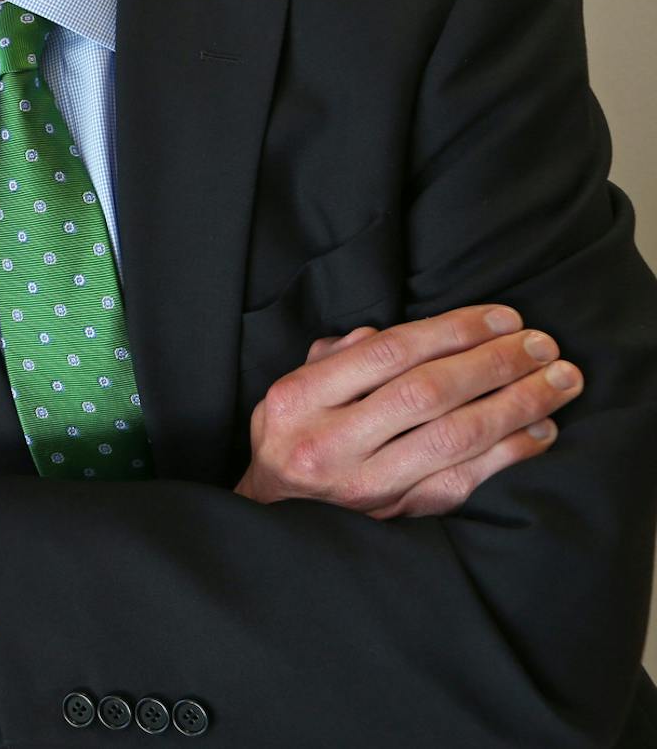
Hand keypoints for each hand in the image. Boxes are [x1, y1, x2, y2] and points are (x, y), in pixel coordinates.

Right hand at [234, 302, 583, 517]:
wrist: (273, 515)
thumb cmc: (291, 436)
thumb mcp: (293, 387)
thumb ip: (338, 355)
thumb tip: (395, 335)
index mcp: (300, 398)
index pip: (387, 353)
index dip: (453, 330)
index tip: (502, 318)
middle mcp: (331, 442)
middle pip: (428, 392)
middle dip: (495, 363)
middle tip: (542, 344)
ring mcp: (367, 485)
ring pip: (455, 437)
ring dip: (517, 404)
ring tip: (560, 380)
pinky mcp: (397, 515)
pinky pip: (466, 481)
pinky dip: (511, 453)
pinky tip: (541, 430)